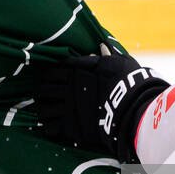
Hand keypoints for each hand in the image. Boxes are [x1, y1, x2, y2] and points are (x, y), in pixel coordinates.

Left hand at [32, 50, 166, 163]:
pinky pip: (51, 127)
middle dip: (41, 92)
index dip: (48, 76)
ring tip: (43, 112)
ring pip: (44, 108)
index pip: (53, 70)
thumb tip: (101, 46)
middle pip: (44, 89)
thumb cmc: (129, 82)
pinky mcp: (70, 126)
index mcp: (77, 70)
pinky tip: (50, 127)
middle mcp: (68, 87)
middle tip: (41, 96)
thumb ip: (106, 56)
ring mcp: (67, 106)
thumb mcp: (119, 63)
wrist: (133, 108)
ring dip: (42, 110)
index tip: (48, 79)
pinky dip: (48, 127)